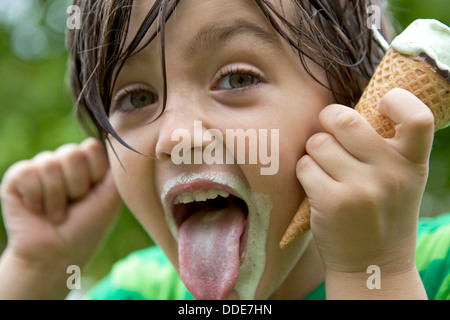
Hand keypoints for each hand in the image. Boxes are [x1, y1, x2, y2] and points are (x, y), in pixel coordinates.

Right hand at [0, 138, 120, 268]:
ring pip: (49, 163)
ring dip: (56, 198)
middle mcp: (64, 163)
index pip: (92, 147)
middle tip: (74, 205)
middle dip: (76, 186)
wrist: (57, 253)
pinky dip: (36, 197)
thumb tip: (114, 136)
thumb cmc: (87, 226)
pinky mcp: (18, 177)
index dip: (94, 173)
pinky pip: (26, 172)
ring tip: (57, 213)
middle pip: (71, 153)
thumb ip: (116, 167)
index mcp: (88, 165)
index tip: (93, 193)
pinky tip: (37, 209)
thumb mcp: (111, 196)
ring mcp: (41, 168)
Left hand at [296, 88, 433, 274]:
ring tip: (327, 170)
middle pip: (345, 120)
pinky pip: (304, 166)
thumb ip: (386, 148)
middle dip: (329, 119)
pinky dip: (305, 172)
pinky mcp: (332, 202)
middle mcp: (390, 173)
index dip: (397, 100)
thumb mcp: (401, 180)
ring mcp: (360, 189)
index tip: (380, 104)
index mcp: (412, 163)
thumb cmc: (383, 213)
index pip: (418, 117)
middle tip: (330, 130)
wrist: (374, 265)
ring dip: (314, 151)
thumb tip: (349, 110)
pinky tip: (317, 187)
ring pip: (318, 143)